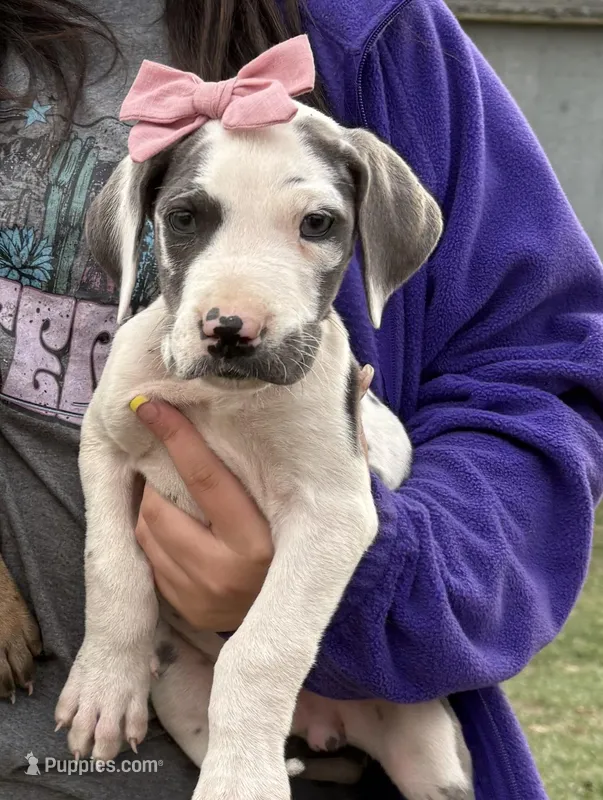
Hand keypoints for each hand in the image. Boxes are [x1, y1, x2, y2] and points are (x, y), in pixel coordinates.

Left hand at [132, 399, 273, 631]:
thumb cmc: (294, 541)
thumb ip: (259, 471)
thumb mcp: (286, 507)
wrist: (296, 608)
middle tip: (165, 465)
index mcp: (257, 543)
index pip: (205, 479)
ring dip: (150, 507)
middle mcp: (224, 574)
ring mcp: (200, 597)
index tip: (149, 407)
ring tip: (167, 494)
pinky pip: (150, 560)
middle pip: (160, 510)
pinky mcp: (186, 609)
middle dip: (155, 481)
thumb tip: (223, 418)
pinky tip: (171, 526)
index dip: (175, 437)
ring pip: (147, 533)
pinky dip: (154, 535)